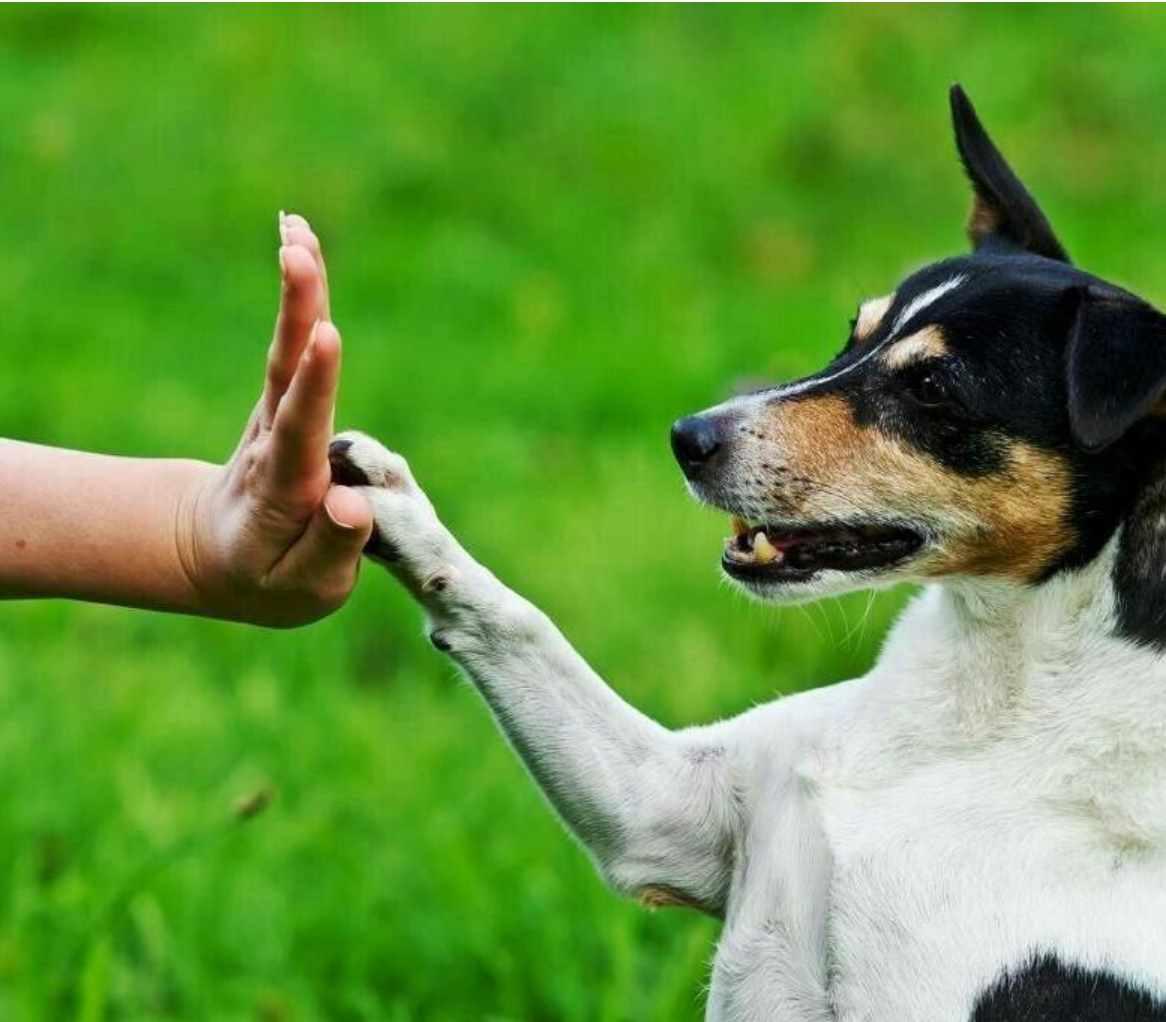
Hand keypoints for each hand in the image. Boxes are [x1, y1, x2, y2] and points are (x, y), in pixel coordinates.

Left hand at [177, 213, 372, 625]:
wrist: (217, 556)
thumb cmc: (269, 579)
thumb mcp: (301, 588)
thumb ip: (330, 550)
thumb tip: (353, 504)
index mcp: (284, 489)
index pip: (300, 431)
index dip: (315, 384)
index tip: (327, 336)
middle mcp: (275, 442)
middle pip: (284, 372)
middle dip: (296, 312)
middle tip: (296, 252)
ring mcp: (276, 416)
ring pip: (287, 348)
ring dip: (297, 290)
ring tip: (297, 228)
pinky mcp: (285, 402)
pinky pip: (295, 345)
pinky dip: (301, 297)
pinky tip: (301, 244)